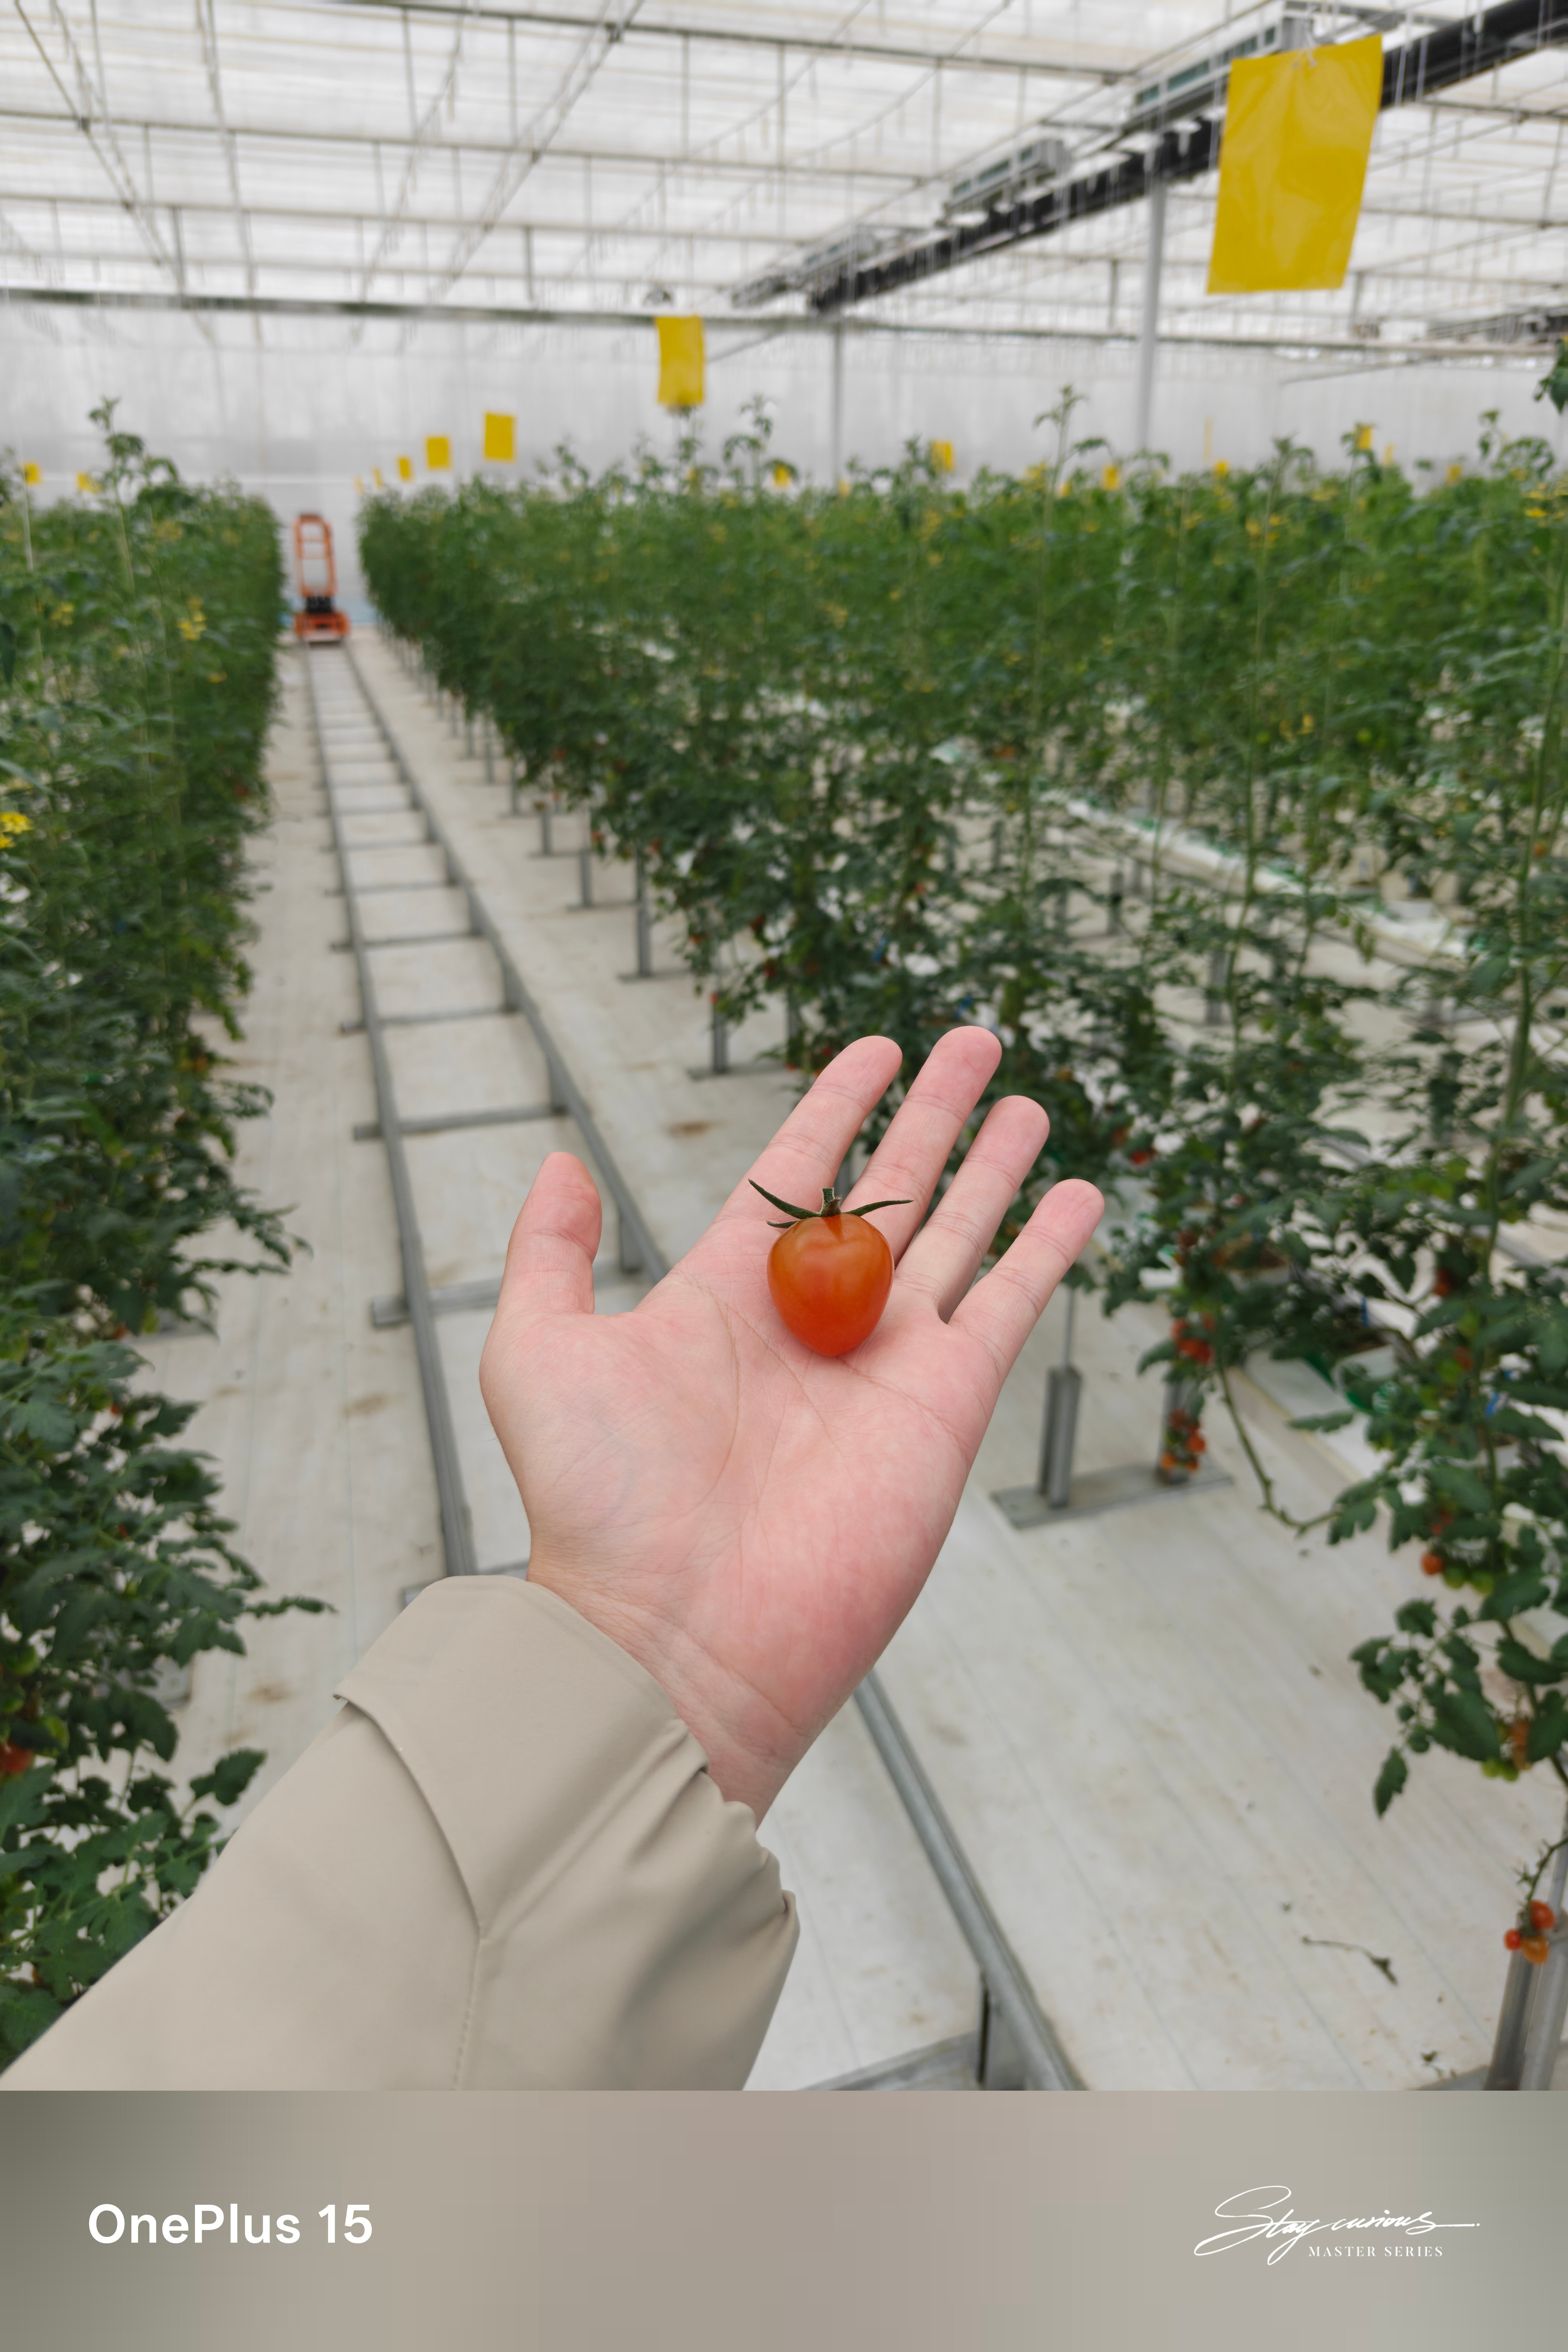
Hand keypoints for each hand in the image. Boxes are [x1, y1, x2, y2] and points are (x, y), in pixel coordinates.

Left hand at [479, 1029, 1102, 1819]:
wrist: (673, 1631)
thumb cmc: (595, 1505)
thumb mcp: (538, 1352)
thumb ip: (548, 1252)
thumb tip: (561, 1162)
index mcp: (729, 1296)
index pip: (799, 1174)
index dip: (837, 1107)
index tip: (874, 1049)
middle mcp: (816, 1320)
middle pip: (893, 1189)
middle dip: (932, 1113)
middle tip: (971, 1039)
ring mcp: (887, 1363)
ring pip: (958, 1234)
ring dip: (993, 1163)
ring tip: (1024, 1099)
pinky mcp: (945, 1406)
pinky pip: (1010, 1307)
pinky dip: (1047, 1249)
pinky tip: (1076, 1194)